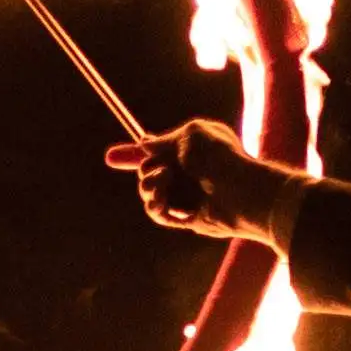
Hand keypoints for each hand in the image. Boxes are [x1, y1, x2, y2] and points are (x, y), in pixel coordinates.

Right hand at [105, 119, 293, 242]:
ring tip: (164, 183)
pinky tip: (161, 201)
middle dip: (144, 170)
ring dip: (149, 186)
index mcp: (188, 150)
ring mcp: (183, 194)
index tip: (110, 157)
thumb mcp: (190, 134)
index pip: (154, 151)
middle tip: (162, 171)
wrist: (240, 191)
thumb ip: (165, 140)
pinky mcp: (184, 216)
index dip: (132, 154)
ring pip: (148, 192)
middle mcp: (184, 172)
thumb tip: (144, 142)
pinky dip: (155, 205)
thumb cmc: (219, 158)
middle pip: (146, 171)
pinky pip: (156, 211)